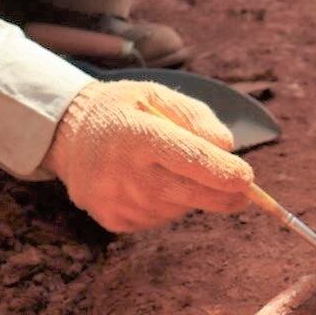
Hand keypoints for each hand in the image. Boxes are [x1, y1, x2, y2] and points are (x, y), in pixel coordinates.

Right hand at [43, 81, 252, 231]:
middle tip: (244, 192)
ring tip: (169, 171)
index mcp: (134, 131)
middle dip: (221, 194)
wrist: (68, 136)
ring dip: (189, 196)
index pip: (184, 156)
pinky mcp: (112, 219)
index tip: (247, 178)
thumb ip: (195, 116)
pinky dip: (165, 206)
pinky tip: (149, 186)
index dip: (219, 170)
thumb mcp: (155, 95)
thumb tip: (227, 147)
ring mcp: (114, 199)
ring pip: (175, 208)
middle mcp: (121, 169)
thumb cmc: (123, 112)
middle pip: (186, 192)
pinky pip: (157, 219)